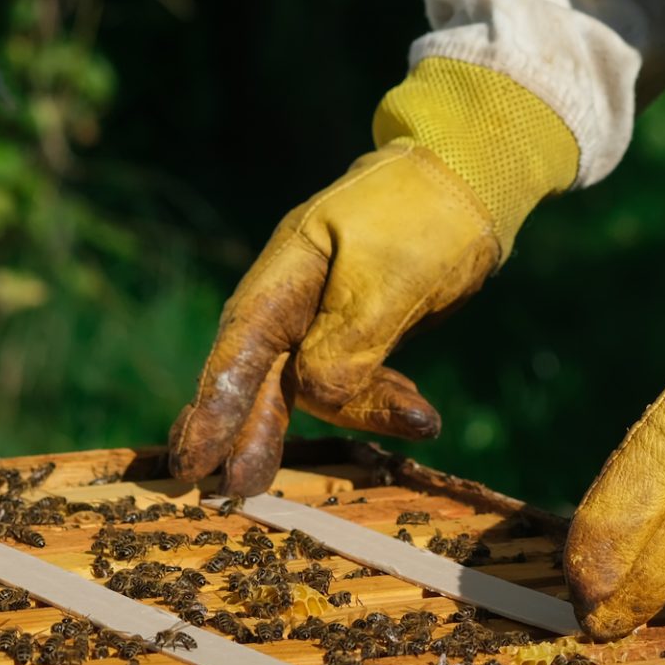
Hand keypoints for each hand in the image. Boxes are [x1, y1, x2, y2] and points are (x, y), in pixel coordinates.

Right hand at [167, 144, 498, 493]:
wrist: (472, 176)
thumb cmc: (424, 215)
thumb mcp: (387, 277)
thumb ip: (347, 341)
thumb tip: (314, 394)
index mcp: (285, 274)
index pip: (239, 351)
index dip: (214, 408)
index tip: (192, 460)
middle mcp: (295, 299)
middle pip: (264, 379)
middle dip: (253, 433)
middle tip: (238, 488)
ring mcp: (327, 316)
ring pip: (317, 386)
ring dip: (362, 409)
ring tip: (420, 419)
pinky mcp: (361, 330)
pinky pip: (358, 379)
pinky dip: (386, 397)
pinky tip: (423, 413)